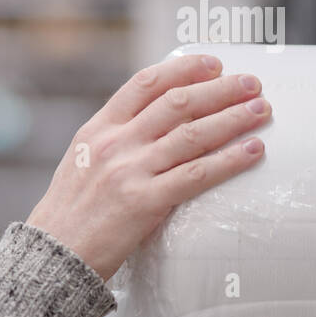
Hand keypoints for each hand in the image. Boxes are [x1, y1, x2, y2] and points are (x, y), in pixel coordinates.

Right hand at [26, 53, 269, 282]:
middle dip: (220, 88)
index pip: (145, 84)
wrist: (54, 253)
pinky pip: (197, 175)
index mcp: (98, 129)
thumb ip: (115, 138)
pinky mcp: (145, 202)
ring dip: (233, 118)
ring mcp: (129, 171)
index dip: (183, 69)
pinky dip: (229, 160)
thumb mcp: (82, 160)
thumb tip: (158, 121)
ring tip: (261, 110)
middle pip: (177, 103)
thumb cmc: (71, 210)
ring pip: (193, 134)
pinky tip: (252, 150)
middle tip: (251, 83)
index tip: (213, 63)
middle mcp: (114, 143)